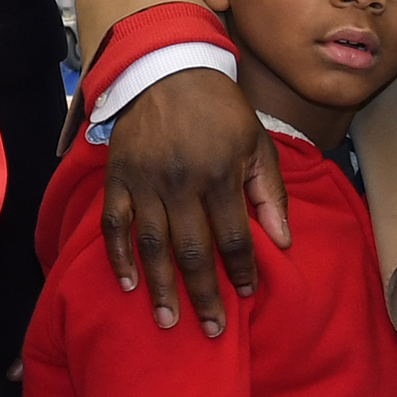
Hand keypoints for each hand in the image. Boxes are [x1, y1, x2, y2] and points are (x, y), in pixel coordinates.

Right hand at [95, 66, 289, 337]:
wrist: (168, 67)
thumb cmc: (221, 108)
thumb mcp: (257, 142)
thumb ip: (270, 193)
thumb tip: (282, 242)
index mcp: (219, 174)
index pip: (232, 238)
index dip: (239, 270)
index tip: (244, 295)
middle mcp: (180, 182)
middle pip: (192, 251)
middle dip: (202, 295)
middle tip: (209, 330)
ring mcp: (145, 181)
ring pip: (152, 245)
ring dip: (161, 287)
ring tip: (168, 321)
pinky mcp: (118, 176)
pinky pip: (114, 223)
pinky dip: (118, 255)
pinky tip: (128, 284)